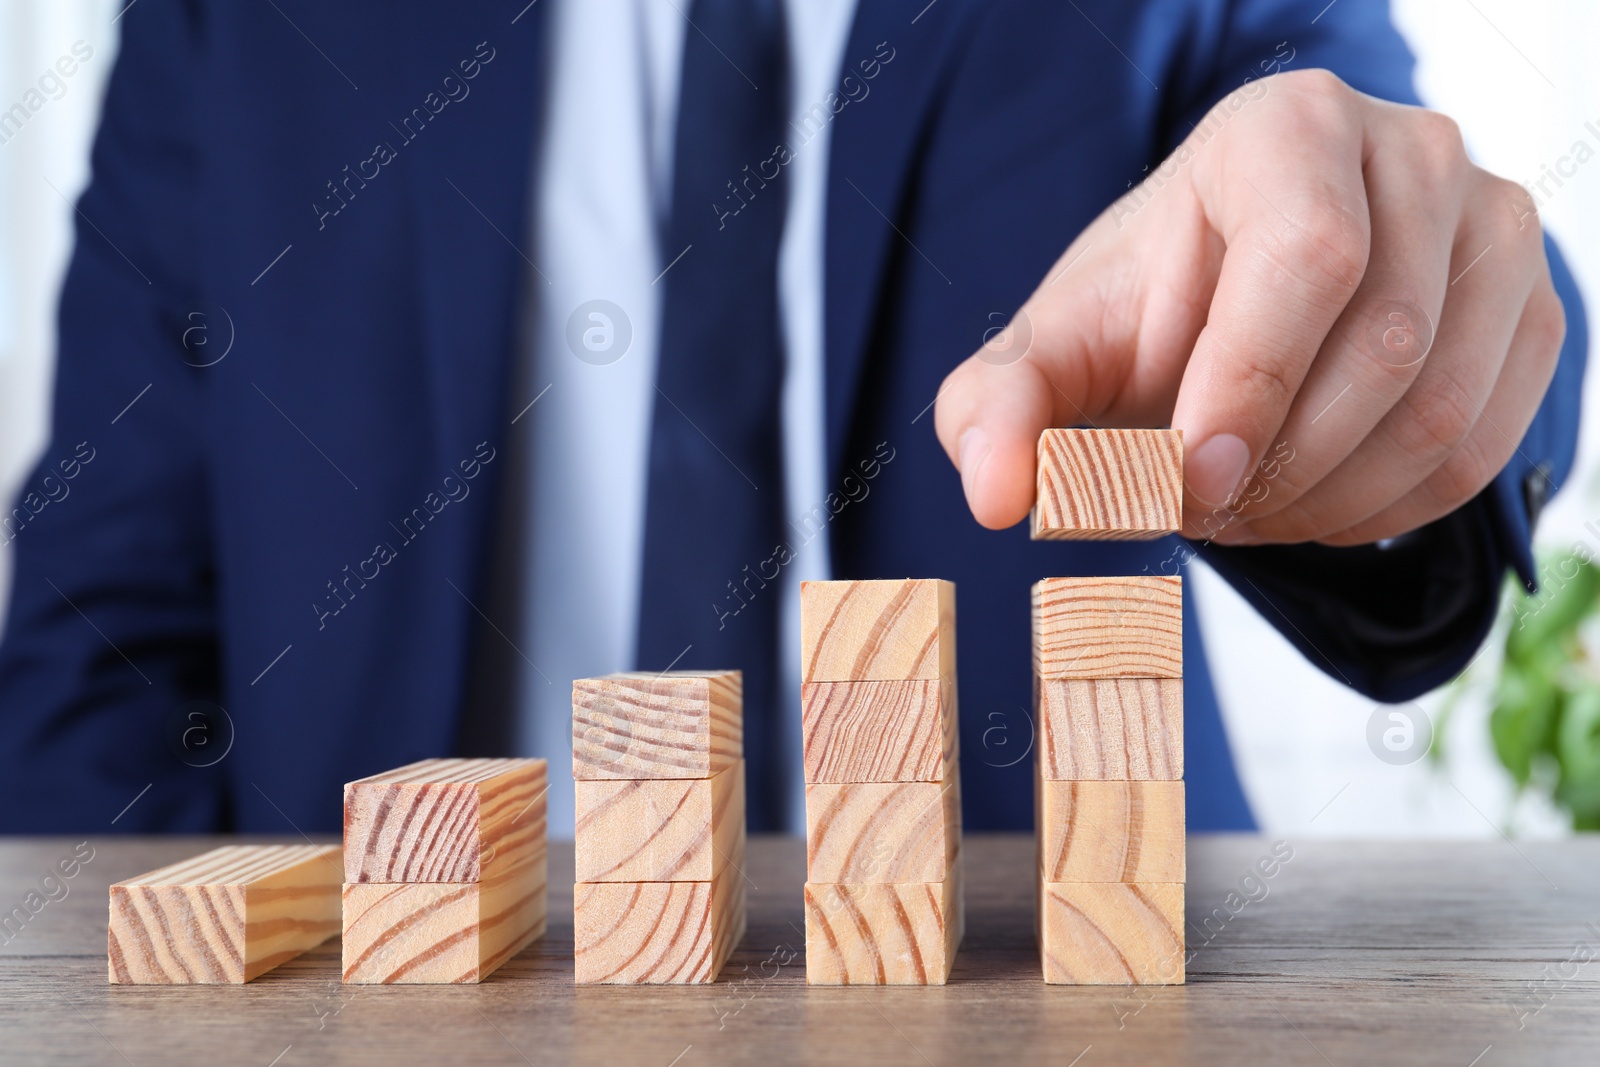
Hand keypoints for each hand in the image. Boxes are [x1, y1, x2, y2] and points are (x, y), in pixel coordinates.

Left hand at [934, 69, 1565, 545]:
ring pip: (1441, 411)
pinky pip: (1482, 449)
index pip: (1308, 255)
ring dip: (1325, 500)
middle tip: (1197, 506)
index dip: (1251, 386)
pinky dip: (1385, 511)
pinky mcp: (1529, 311)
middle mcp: (1412, 153)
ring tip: (1242, 507)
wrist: (1225, 314)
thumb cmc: (1142, 317)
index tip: (1186, 478)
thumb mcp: (1050, 353)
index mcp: (1285, 128)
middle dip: (1276, 464)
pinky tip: (1310, 505)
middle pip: (1386, 344)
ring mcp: (1492, 230)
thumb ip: (995, 411)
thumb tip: (995, 496)